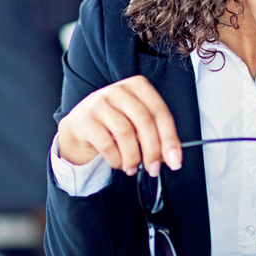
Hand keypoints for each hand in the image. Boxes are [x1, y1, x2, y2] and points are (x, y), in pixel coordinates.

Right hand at [57, 76, 182, 176]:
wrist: (80, 125)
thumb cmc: (114, 123)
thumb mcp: (136, 122)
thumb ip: (155, 135)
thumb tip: (170, 157)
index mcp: (138, 87)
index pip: (160, 112)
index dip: (170, 139)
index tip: (175, 161)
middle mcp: (119, 90)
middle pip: (144, 121)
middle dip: (152, 151)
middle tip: (154, 169)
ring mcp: (100, 102)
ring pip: (125, 133)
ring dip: (133, 157)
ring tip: (133, 168)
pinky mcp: (86, 119)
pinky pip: (106, 144)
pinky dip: (116, 160)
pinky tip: (118, 163)